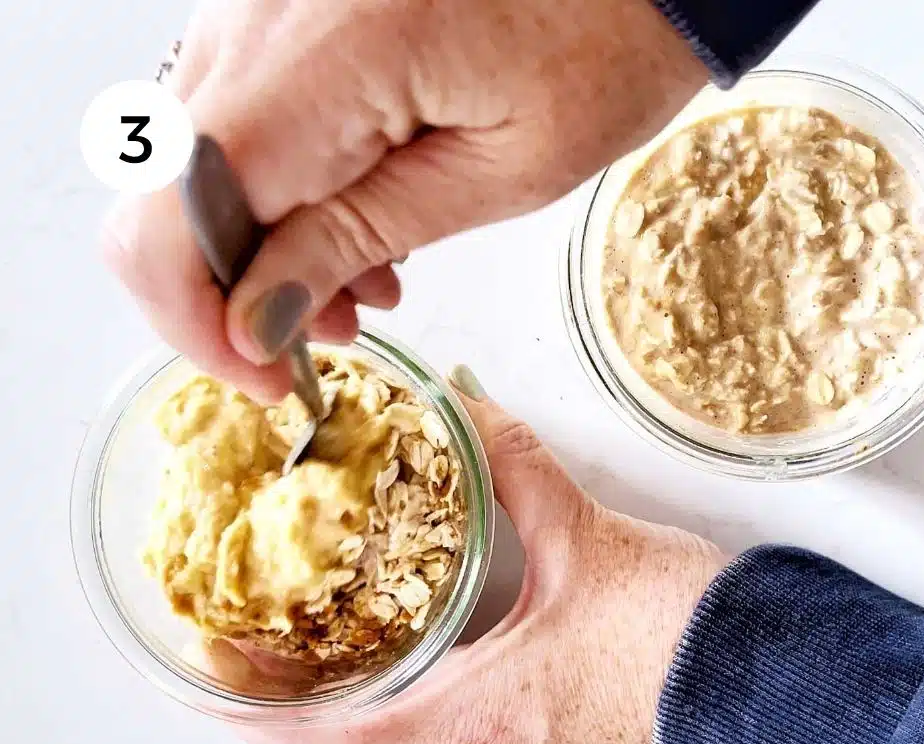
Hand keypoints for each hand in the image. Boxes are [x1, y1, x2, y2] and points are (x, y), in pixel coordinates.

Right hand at [103, 0, 706, 401]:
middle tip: (333, 331)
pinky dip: (282, 187)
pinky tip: (360, 212)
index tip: (267, 376)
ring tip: (370, 275)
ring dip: (262, 243)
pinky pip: (241, 118)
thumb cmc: (606, 41)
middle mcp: (263, 18)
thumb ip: (357, 239)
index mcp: (322, 58)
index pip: (176, 212)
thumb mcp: (501, 172)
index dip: (197, 319)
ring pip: (197, 160)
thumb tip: (256, 321)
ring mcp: (265, 6)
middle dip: (236, 290)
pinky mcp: (287, 13)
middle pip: (168, 191)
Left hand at [201, 366, 725, 743]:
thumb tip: (465, 403)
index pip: (318, 740)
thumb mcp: (583, 532)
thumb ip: (509, 460)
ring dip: (363, 718)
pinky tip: (441, 678)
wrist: (765, 682)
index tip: (204, 676)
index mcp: (469, 717)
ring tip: (338, 661)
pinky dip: (425, 724)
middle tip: (262, 652)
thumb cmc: (675, 631)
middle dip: (296, 707)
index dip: (243, 712)